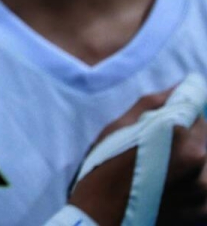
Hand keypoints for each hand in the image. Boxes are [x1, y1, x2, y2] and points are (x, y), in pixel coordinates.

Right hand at [69, 90, 206, 224]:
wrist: (99, 216)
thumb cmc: (104, 168)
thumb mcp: (119, 127)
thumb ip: (154, 103)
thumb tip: (183, 84)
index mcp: (180, 137)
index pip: (197, 109)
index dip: (181, 110)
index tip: (165, 120)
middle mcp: (199, 161)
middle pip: (205, 135)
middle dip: (187, 134)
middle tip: (157, 145)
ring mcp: (204, 189)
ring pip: (205, 160)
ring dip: (191, 157)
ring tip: (162, 165)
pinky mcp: (203, 209)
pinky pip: (206, 184)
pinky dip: (195, 179)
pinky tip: (172, 182)